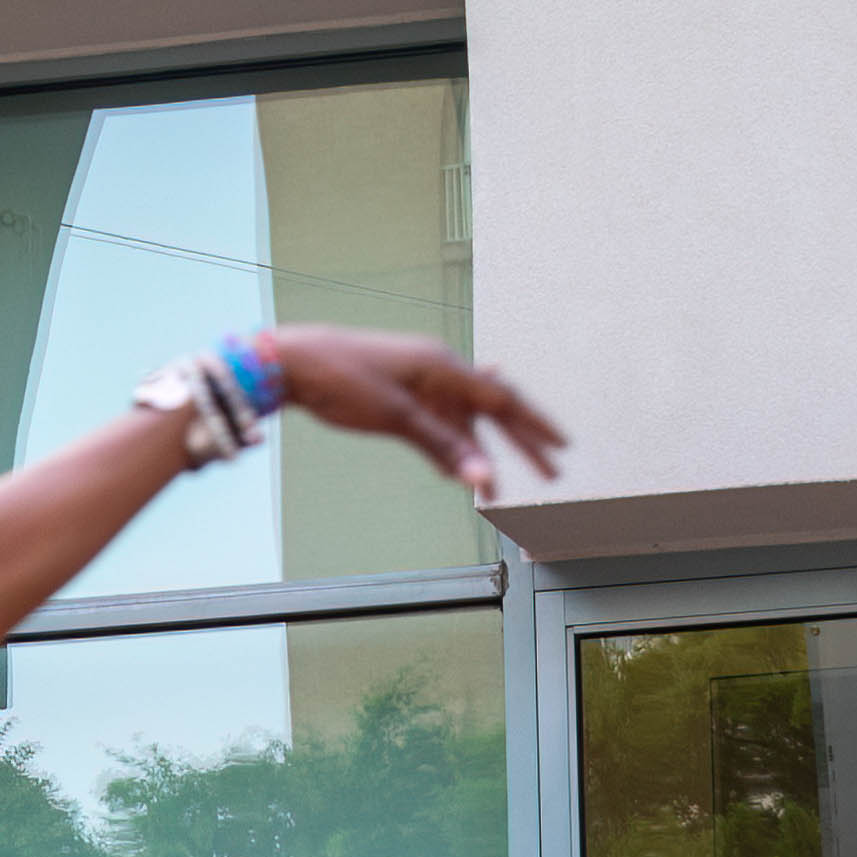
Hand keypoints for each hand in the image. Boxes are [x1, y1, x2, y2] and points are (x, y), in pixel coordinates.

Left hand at [261, 328, 569, 501]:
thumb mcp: (396, 418)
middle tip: (551, 472)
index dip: (535, 427)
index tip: (562, 448)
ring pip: (464, 423)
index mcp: (444, 367)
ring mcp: (420, 383)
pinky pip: (439, 424)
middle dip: (522, 443)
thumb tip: (482, 479)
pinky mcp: (402, 395)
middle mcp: (439, 371)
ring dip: (480, 455)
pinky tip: (458, 468)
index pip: (503, 400)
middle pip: (492, 410)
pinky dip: (451, 447)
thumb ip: (443, 447)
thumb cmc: (343, 379)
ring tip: (493, 493)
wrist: (294, 362)